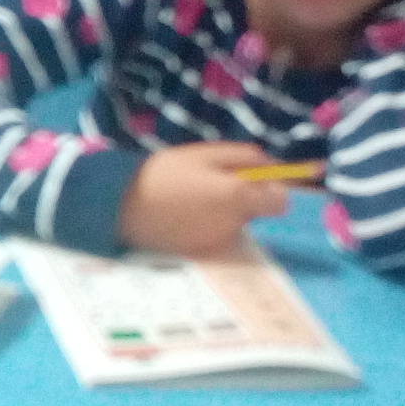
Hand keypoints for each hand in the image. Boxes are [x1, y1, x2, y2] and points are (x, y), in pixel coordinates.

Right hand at [116, 142, 292, 255]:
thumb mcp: (205, 154)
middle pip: (257, 211)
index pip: (281, 201)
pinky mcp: (203, 251)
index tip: (259, 179)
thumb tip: (272, 166)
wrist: (123, 207)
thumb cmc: (166, 173)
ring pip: (237, 222)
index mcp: (238, 197)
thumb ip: (244, 158)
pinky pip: (218, 233)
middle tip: (217, 182)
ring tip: (195, 196)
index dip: (274, 188)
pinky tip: (186, 212)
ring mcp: (219, 241)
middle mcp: (234, 224)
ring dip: (227, 209)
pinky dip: (210, 223)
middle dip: (246, 196)